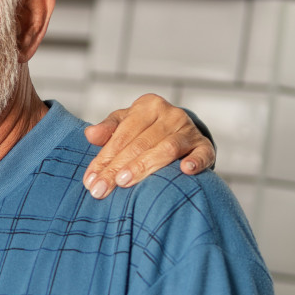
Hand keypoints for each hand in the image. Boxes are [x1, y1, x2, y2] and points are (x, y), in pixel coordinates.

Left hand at [82, 94, 214, 198]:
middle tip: (101, 189)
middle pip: (140, 144)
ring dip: (145, 165)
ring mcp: (189, 130)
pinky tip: (185, 170)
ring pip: (166, 148)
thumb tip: (90, 135)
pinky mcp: (204, 145)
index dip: (104, 158)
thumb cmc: (145, 129)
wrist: (181, 131)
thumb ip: (108, 129)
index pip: (122, 134)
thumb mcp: (125, 123)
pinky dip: (196, 161)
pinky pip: (202, 153)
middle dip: (117, 168)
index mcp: (148, 106)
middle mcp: (170, 114)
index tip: (90, 180)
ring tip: (124, 182)